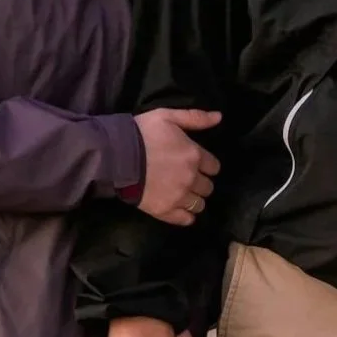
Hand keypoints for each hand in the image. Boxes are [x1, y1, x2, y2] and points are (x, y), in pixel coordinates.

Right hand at [135, 108, 221, 225]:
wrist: (116, 155)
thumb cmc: (142, 133)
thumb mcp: (168, 116)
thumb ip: (195, 118)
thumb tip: (219, 117)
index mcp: (194, 155)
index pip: (214, 167)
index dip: (207, 165)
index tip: (197, 164)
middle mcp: (191, 178)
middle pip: (208, 187)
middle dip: (201, 182)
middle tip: (188, 178)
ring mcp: (178, 196)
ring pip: (199, 204)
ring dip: (194, 199)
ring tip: (183, 194)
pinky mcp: (164, 210)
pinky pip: (185, 219)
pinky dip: (186, 216)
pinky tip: (180, 210)